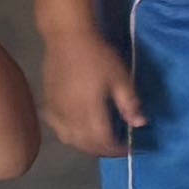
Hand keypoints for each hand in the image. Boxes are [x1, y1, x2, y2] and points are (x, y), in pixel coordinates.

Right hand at [39, 32, 142, 155]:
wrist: (68, 37)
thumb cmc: (98, 55)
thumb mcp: (120, 77)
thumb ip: (129, 103)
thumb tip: (140, 124)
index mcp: (89, 109)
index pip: (103, 140)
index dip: (116, 150)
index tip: (129, 149)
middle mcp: (70, 115)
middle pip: (85, 145)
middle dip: (102, 151)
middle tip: (116, 148)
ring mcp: (56, 110)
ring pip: (69, 139)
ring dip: (85, 147)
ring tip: (99, 143)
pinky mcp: (48, 103)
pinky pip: (56, 128)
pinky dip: (69, 135)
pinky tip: (77, 130)